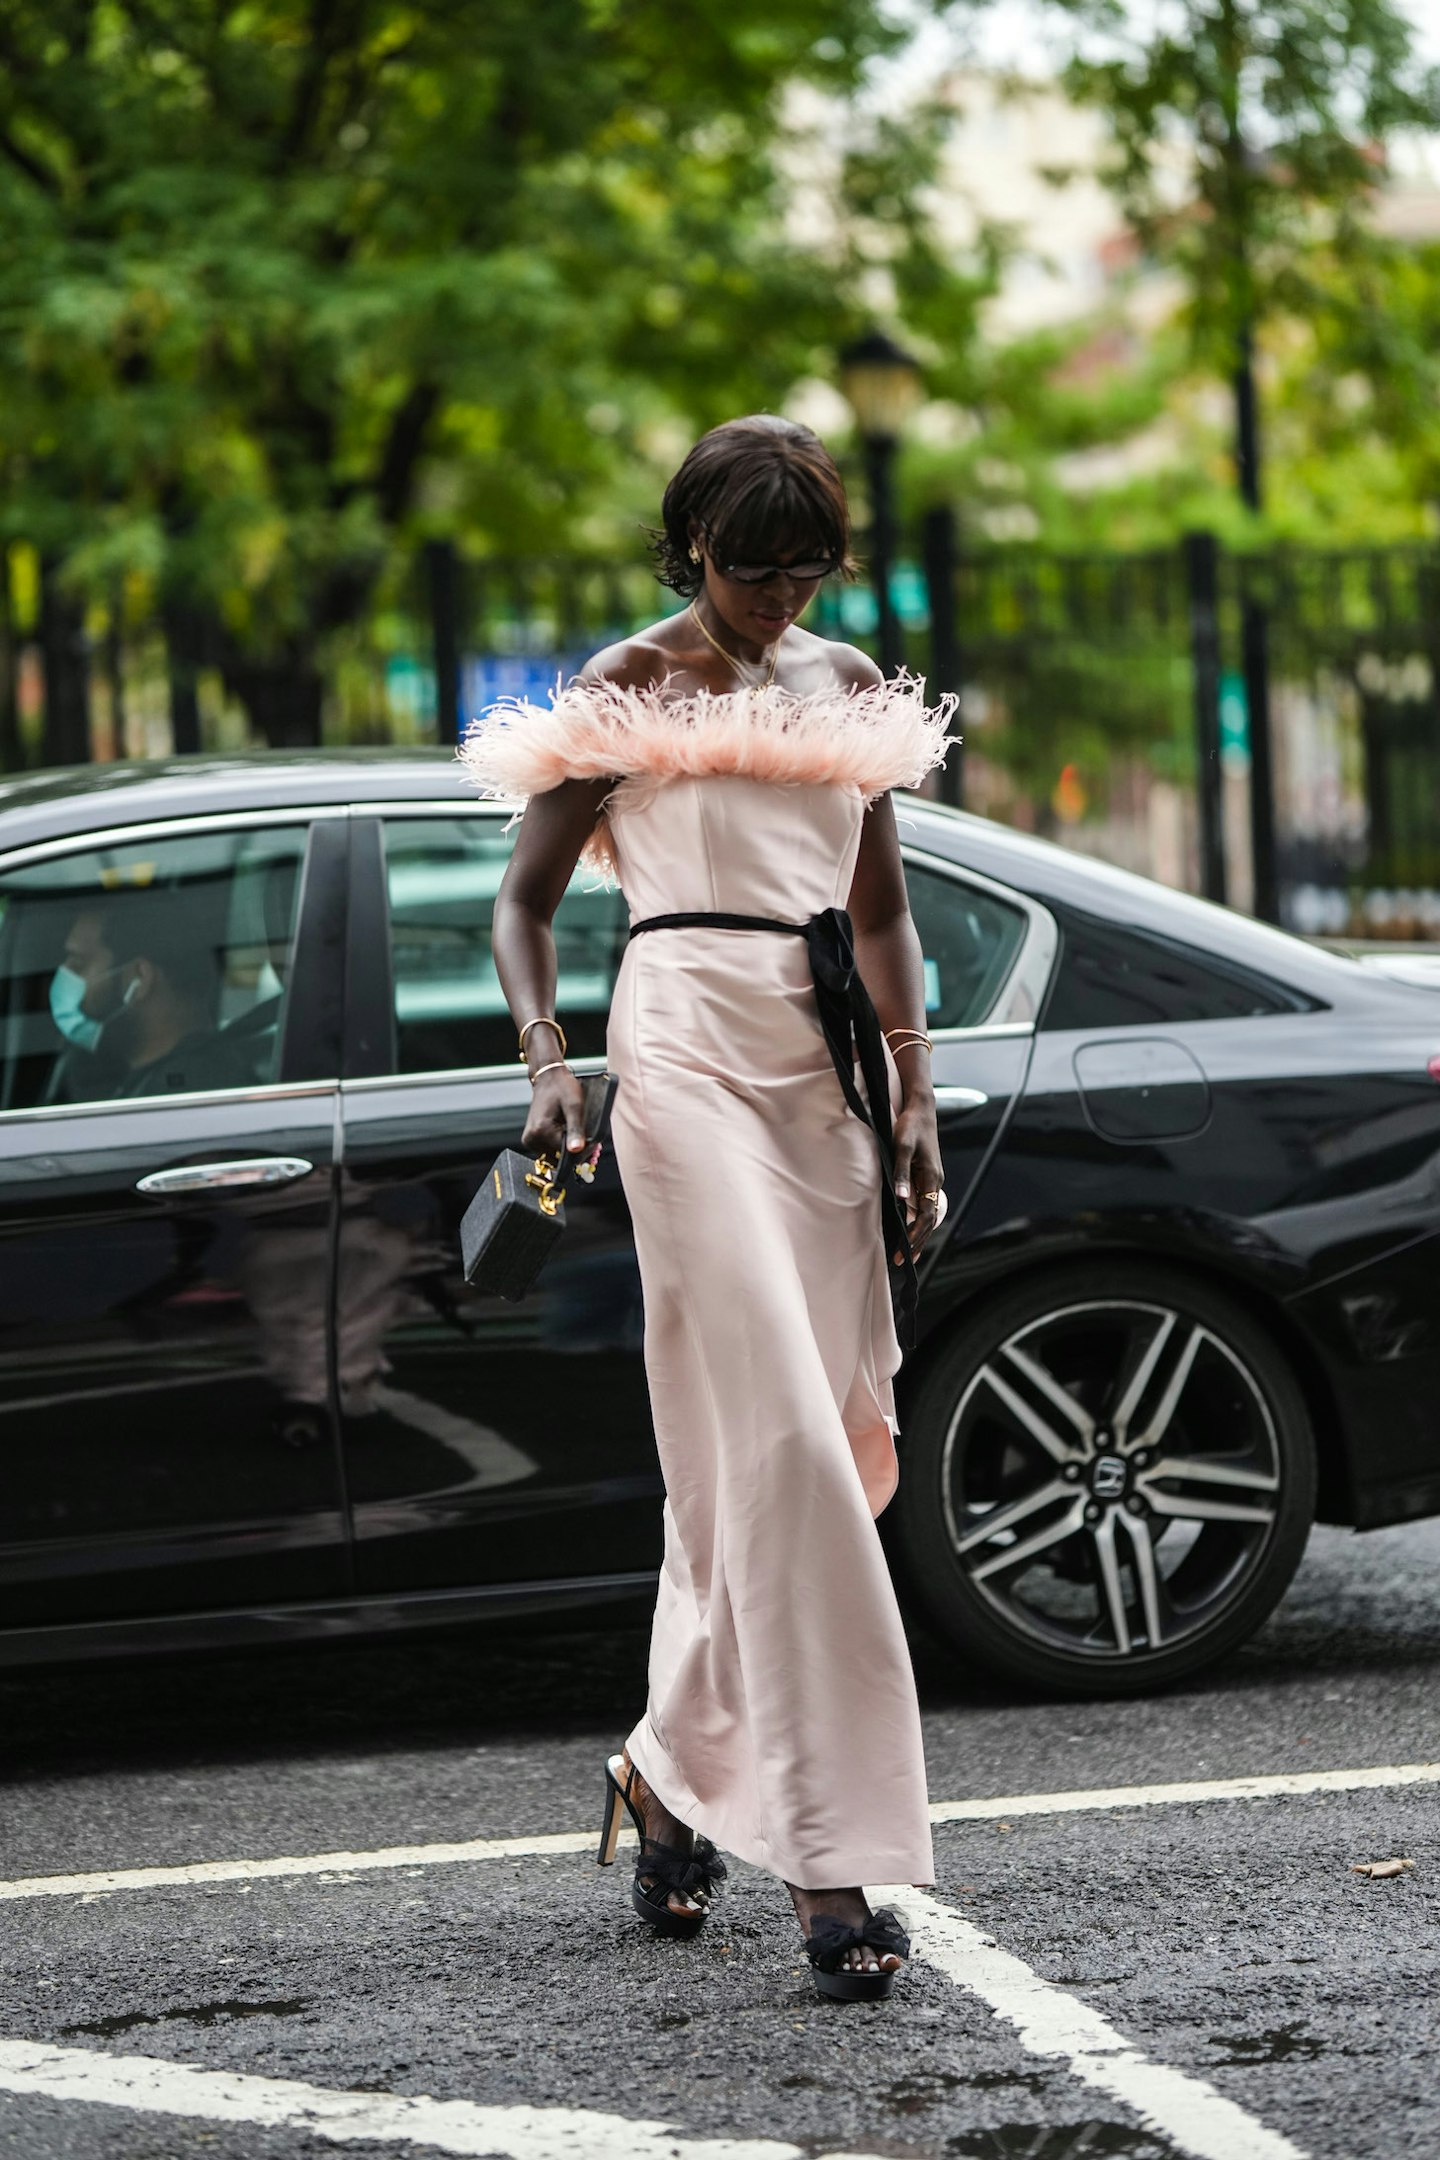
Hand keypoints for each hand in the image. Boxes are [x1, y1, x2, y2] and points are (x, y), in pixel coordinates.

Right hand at [522, 1066, 589, 1166]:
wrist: (548, 1078)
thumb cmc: (563, 1088)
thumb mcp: (575, 1106)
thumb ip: (576, 1129)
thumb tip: (576, 1150)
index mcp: (541, 1131)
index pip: (566, 1154)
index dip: (582, 1149)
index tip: (592, 1141)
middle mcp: (532, 1138)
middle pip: (559, 1157)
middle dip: (574, 1149)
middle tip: (582, 1132)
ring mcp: (530, 1140)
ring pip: (555, 1155)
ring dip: (566, 1146)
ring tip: (571, 1128)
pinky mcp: (531, 1139)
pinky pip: (549, 1149)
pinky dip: (559, 1143)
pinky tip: (563, 1130)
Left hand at [891, 1100, 944, 1266]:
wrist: (921, 1108)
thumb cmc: (910, 1126)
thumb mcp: (902, 1147)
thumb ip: (901, 1172)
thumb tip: (901, 1198)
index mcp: (931, 1177)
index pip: (926, 1216)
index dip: (915, 1235)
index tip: (903, 1252)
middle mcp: (935, 1182)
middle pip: (929, 1220)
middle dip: (916, 1242)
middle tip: (901, 1261)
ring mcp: (932, 1179)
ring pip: (928, 1214)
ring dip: (918, 1234)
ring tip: (907, 1252)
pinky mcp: (927, 1176)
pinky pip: (925, 1204)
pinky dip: (918, 1220)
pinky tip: (909, 1227)